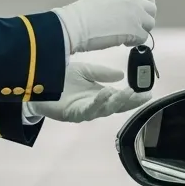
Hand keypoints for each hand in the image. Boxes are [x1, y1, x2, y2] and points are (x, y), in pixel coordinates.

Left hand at [26, 59, 151, 122]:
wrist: (36, 84)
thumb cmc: (60, 79)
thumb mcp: (85, 71)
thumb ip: (102, 74)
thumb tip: (121, 75)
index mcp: (98, 96)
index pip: (120, 99)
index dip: (134, 97)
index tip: (148, 93)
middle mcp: (93, 106)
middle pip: (116, 107)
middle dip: (130, 102)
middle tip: (142, 95)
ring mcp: (83, 111)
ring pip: (105, 110)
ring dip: (117, 102)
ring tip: (128, 93)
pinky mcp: (72, 114)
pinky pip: (88, 109)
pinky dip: (98, 102)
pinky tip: (106, 92)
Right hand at [53, 0, 155, 53]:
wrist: (77, 25)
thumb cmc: (83, 13)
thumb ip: (119, 1)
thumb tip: (126, 12)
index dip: (145, 5)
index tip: (140, 14)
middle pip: (151, 9)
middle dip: (144, 19)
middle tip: (133, 27)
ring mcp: (137, 14)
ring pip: (149, 24)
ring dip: (140, 31)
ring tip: (125, 35)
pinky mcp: (136, 30)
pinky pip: (143, 38)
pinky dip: (135, 42)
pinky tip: (122, 41)